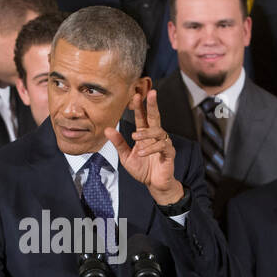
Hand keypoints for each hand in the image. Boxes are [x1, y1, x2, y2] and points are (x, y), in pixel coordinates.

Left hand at [108, 89, 183, 205]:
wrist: (154, 184)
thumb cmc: (142, 169)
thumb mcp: (126, 156)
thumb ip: (118, 143)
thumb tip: (107, 129)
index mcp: (145, 135)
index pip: (142, 117)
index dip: (140, 106)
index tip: (135, 95)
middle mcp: (155, 136)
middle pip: (155, 117)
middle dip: (153, 104)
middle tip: (151, 92)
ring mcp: (163, 144)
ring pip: (158, 131)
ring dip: (146, 133)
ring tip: (135, 138)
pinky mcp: (169, 153)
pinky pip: (162, 146)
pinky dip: (151, 148)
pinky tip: (142, 153)